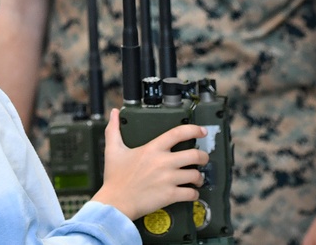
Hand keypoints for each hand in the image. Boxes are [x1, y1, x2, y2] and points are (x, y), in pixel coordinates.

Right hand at [91, 108, 209, 220]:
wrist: (115, 202)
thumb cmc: (115, 177)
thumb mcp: (112, 149)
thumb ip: (114, 129)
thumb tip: (114, 113)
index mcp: (152, 149)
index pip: (178, 133)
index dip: (194, 130)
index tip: (201, 131)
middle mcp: (163, 162)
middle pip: (194, 155)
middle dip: (203, 157)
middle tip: (203, 158)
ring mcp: (168, 179)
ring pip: (195, 175)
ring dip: (199, 177)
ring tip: (197, 178)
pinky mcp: (170, 195)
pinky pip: (191, 194)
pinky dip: (194, 194)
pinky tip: (191, 193)